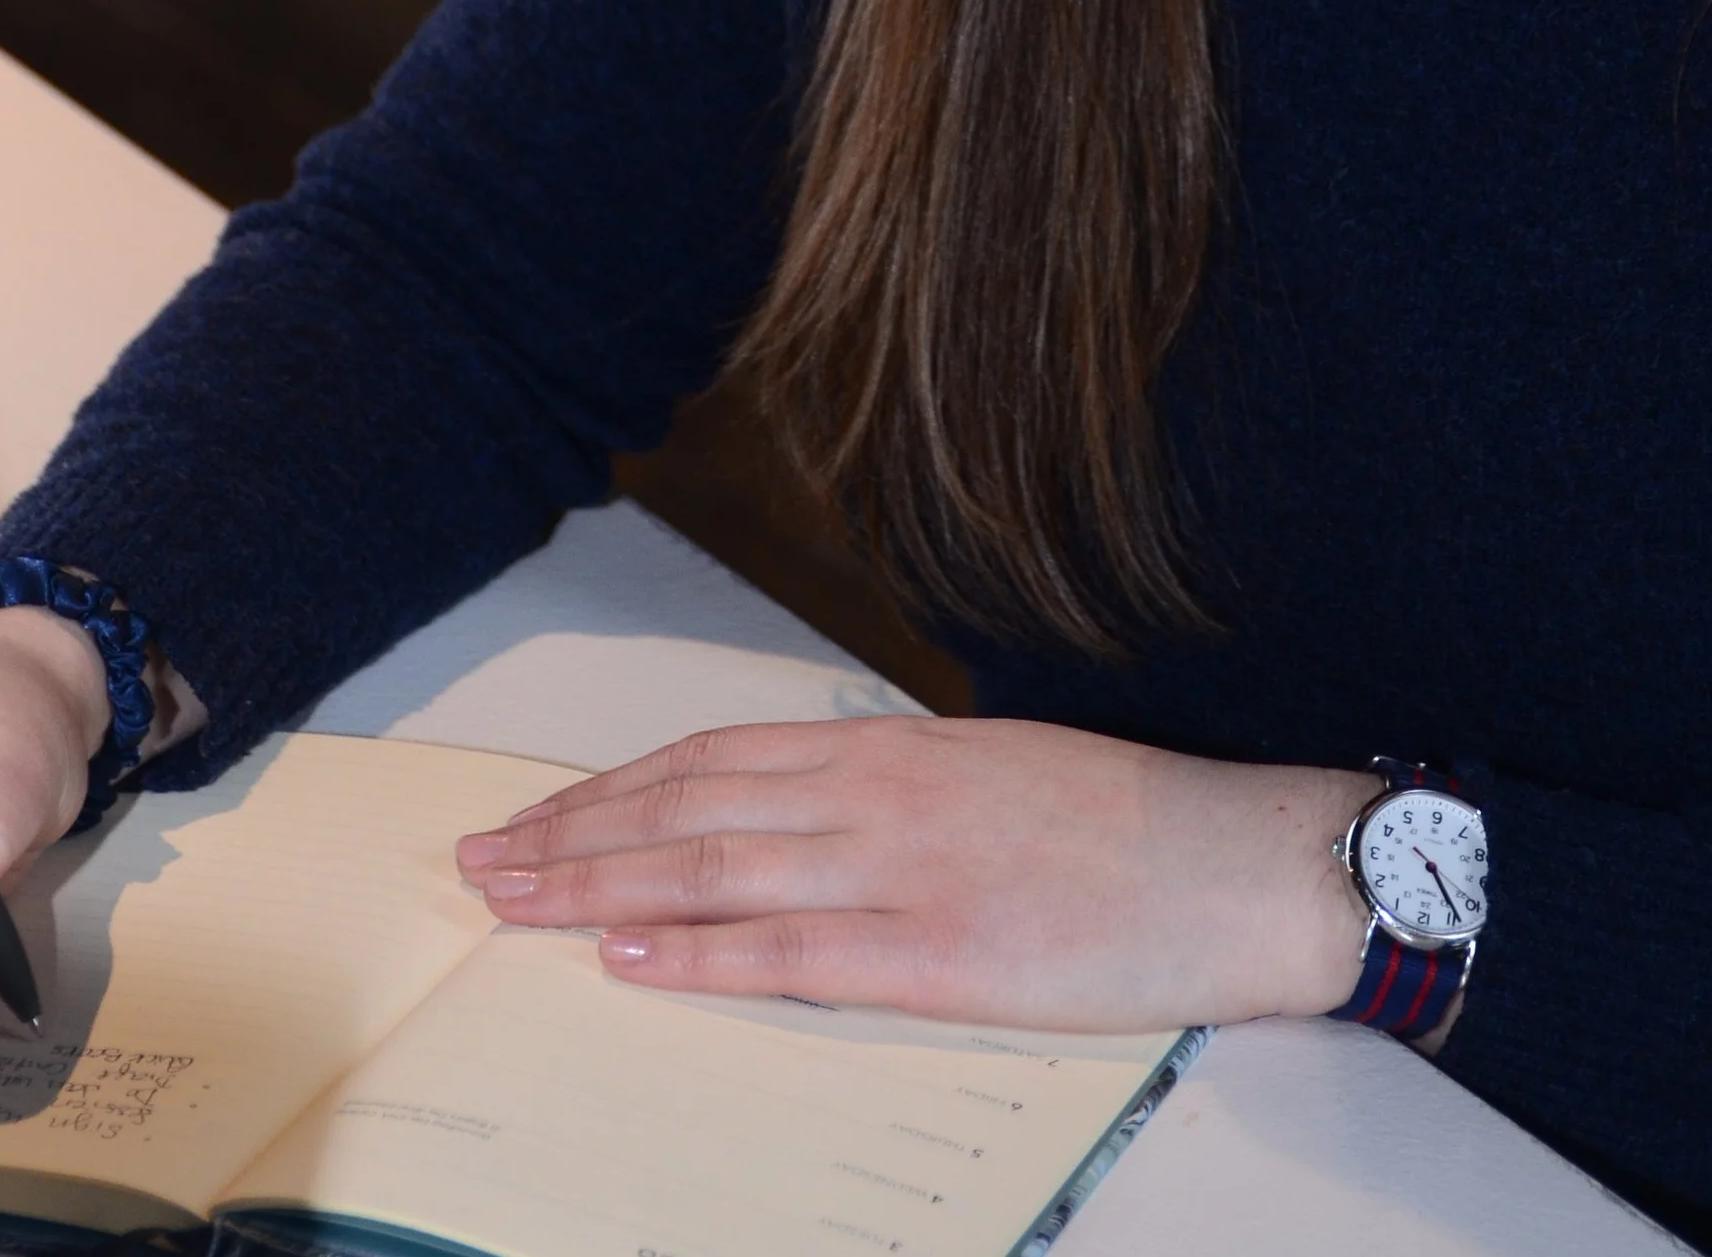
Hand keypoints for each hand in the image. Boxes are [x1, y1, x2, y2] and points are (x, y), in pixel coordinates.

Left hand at [455, 715, 1370, 1029]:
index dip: (612, 788)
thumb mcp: (991, 770)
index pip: (711, 760)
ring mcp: (900, 871)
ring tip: (512, 906)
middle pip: (686, 812)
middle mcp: (876, 795)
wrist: (1233, 861)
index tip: (538, 814)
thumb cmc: (1124, 821)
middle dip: (571, 837)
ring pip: (712, 874)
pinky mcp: (935, 954)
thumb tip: (807, 812)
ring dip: (597, 890)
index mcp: (890, 748)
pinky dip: (697, 957)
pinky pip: (790, 954)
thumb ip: (891, 789)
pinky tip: (628, 963)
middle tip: (479, 863)